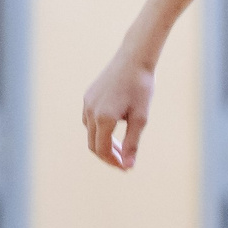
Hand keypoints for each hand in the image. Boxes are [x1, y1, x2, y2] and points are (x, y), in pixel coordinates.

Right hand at [82, 52, 153, 169]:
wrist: (133, 59)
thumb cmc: (141, 88)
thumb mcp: (141, 118)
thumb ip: (133, 143)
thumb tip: (128, 166)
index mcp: (103, 118)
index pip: (102, 150)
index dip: (114, 162)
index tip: (127, 168)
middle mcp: (90, 112)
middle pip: (93, 144)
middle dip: (108, 156)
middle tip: (125, 162)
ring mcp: (87, 103)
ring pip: (90, 133)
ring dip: (104, 143)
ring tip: (122, 148)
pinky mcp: (88, 96)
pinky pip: (89, 120)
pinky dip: (99, 130)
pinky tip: (114, 130)